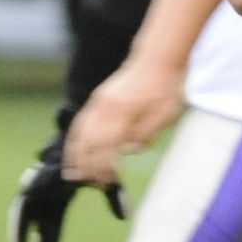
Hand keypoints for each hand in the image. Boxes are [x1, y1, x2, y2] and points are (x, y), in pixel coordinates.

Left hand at [9, 115, 127, 241]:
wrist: (79, 145)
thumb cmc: (94, 160)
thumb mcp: (108, 182)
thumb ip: (116, 199)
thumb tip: (126, 219)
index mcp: (63, 191)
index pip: (57, 215)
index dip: (55, 232)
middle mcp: (48, 191)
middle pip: (42, 218)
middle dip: (42, 236)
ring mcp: (38, 189)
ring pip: (27, 215)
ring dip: (22, 234)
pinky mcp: (29, 187)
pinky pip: (19, 210)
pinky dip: (17, 227)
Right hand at [63, 59, 185, 186]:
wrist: (158, 58)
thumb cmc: (166, 87)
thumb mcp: (167, 113)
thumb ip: (147, 133)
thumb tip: (129, 150)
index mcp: (124, 113)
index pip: (108, 147)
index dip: (105, 166)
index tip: (109, 180)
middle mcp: (107, 108)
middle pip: (90, 143)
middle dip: (89, 166)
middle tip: (93, 184)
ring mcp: (100, 102)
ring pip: (80, 134)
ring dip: (76, 156)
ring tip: (74, 174)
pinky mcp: (98, 98)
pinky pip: (81, 123)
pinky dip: (75, 140)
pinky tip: (75, 151)